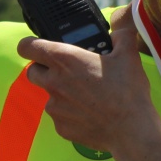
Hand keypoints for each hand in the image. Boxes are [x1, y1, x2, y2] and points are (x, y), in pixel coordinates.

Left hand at [17, 12, 159, 158]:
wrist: (132, 132)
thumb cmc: (128, 93)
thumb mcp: (129, 57)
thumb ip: (122, 36)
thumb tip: (121, 29)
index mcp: (65, 60)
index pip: (27, 46)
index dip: (30, 44)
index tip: (37, 46)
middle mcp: (54, 82)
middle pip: (33, 72)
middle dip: (45, 70)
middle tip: (68, 72)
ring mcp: (55, 107)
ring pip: (49, 96)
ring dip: (62, 94)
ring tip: (87, 97)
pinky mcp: (61, 127)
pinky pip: (60, 117)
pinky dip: (71, 114)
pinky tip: (91, 114)